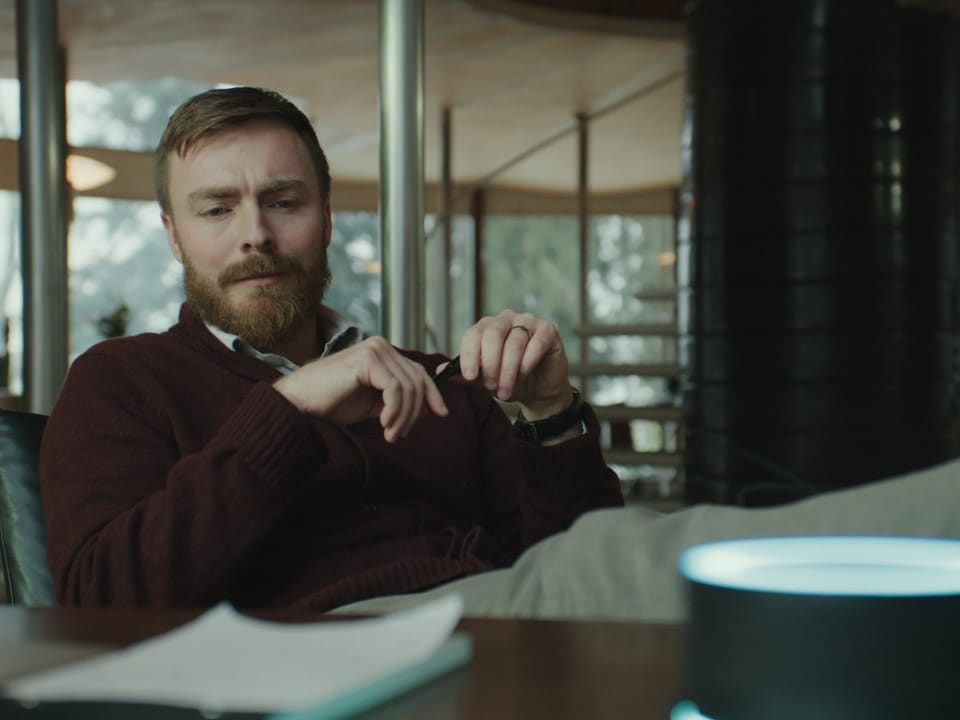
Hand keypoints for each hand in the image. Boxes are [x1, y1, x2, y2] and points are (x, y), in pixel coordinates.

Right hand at [274, 337, 447, 442]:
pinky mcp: (368, 360)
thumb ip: (397, 400)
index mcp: (384, 353)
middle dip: (415, 412)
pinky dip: (395, 410)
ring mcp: (375, 350)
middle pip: (417, 380)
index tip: (441, 414)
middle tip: (398, 434)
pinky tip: (384, 423)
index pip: (418, 372)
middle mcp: (381, 346)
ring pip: (408, 387)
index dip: (433, 394)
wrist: (301, 402)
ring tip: (390, 434)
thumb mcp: (373, 402)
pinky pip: (395, 388)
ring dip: (403, 416)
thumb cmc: (332, 403)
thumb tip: (428, 408)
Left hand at [450, 310, 572, 419]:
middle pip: (493, 334)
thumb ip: (464, 374)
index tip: (469, 376)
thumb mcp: (483, 381)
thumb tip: (438, 371)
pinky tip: (524, 374)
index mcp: (487, 327)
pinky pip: (536, 343)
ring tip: (506, 391)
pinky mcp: (548, 330)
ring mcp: (528, 321)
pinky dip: (528, 362)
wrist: (539, 391)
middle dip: (490, 364)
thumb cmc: (510, 381)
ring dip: (509, 370)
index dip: (470, 355)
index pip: (473, 334)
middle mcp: (506, 319)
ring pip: (514, 342)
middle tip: (490, 386)